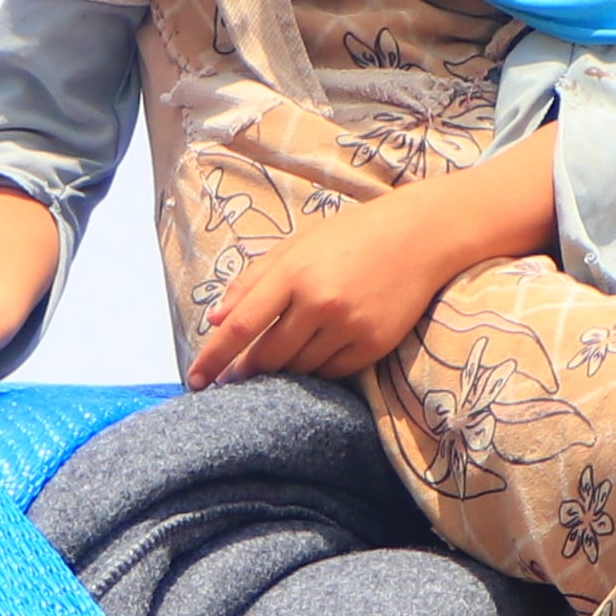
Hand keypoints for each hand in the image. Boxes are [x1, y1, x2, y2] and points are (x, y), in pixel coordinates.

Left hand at [186, 136, 560, 387]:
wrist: (420, 236)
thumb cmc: (352, 236)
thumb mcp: (297, 245)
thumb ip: (254, 280)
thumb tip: (214, 317)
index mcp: (293, 272)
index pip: (240, 326)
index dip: (213, 357)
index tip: (195, 380)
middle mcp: (318, 302)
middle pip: (268, 356)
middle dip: (249, 369)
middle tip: (240, 375)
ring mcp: (348, 326)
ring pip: (299, 369)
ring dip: (285, 369)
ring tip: (284, 356)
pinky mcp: (373, 344)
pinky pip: (332, 373)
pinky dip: (318, 370)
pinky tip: (319, 352)